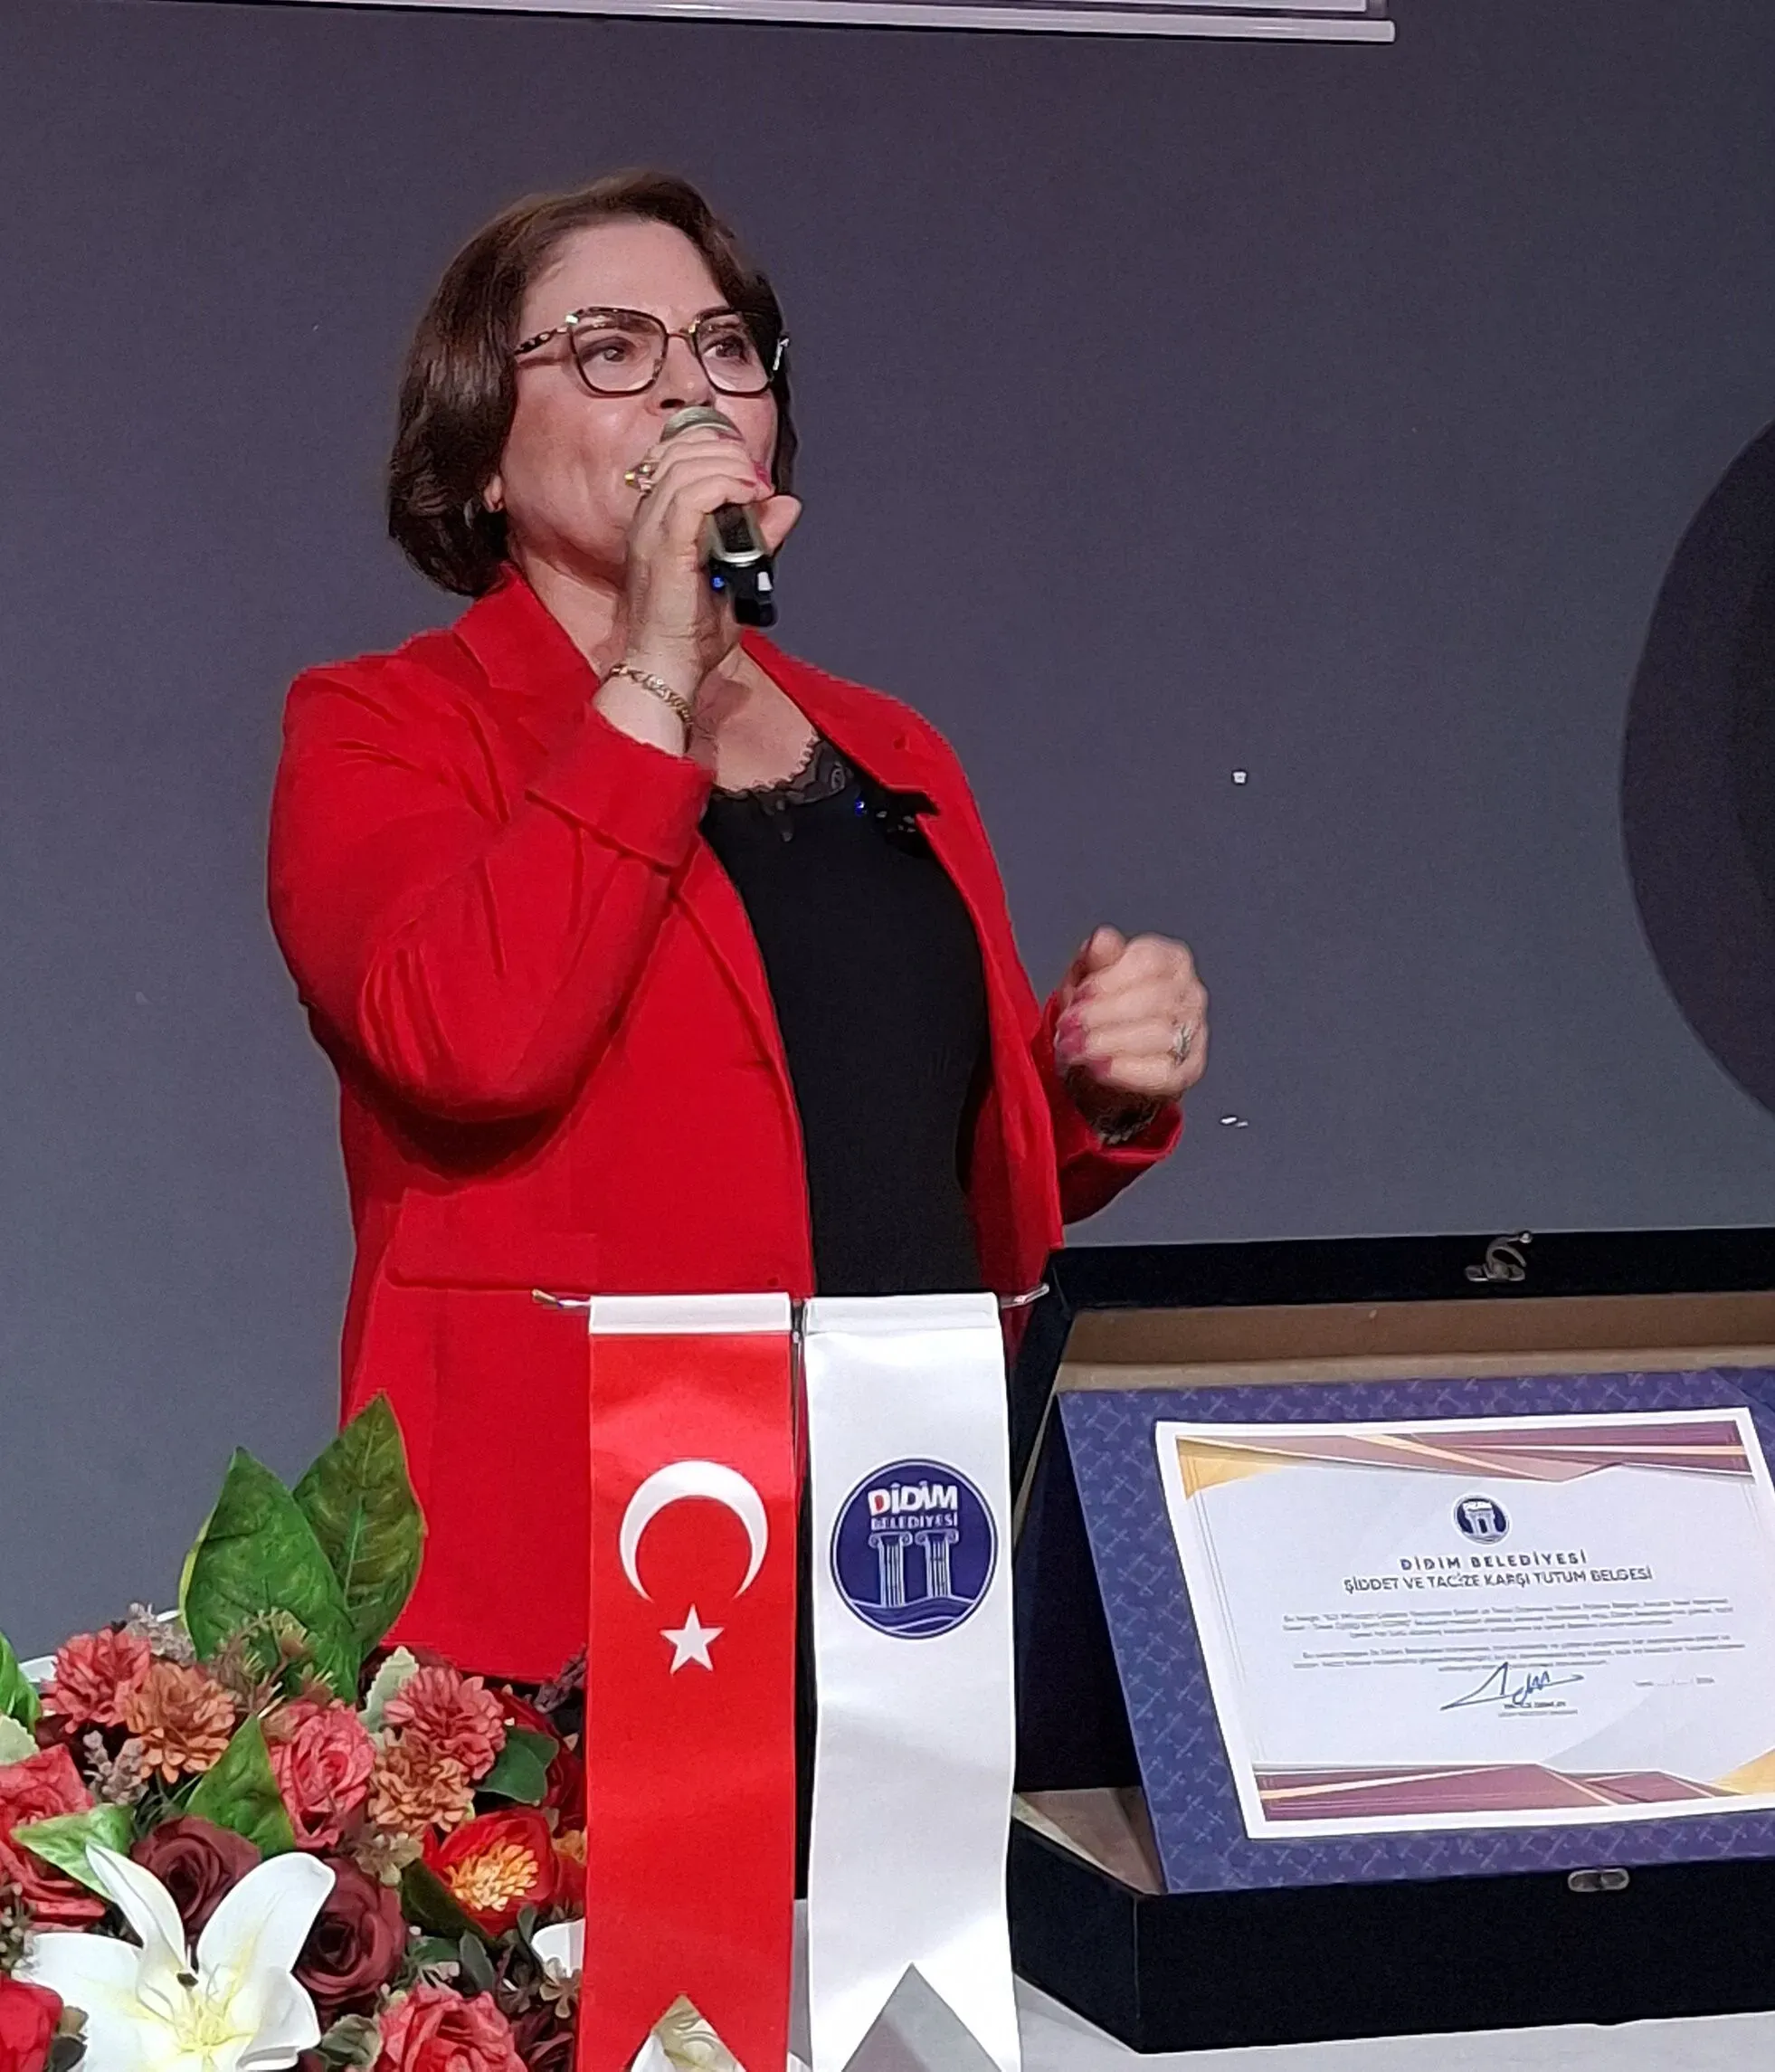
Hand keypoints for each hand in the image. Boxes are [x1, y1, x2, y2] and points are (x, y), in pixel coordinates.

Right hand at [619, 423, 800, 701]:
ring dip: (731, 467)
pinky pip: (692, 495)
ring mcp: (652, 531)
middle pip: (681, 450)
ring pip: (687, 465)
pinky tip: (748, 497)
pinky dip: (726, 485)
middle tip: (758, 479)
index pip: (676, 454)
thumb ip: (760, 537)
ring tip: (756, 488)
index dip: (717, 449)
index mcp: (657, 520)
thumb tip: (786, 504)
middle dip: (728, 452)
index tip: (752, 476)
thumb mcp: (737, 574)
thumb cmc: (690, 634)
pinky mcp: (665, 548)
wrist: (666, 667)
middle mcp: (649, 519)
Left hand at [1051, 927, 1208, 1123]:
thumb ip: (1096, 957)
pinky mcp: (1188, 1071)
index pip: (1149, 962)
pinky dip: (1126, 1070)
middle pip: (1154, 999)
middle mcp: (1191, 994)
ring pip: (1158, 1035)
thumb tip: (1102, 939)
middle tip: (1068, 1027)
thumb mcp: (1088, 977)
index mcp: (1171, 960)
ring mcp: (1194, 1034)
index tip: (1078, 996)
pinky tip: (1098, 1068)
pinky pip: (1162, 1072)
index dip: (1109, 980)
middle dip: (1104, 1014)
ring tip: (1075, 1049)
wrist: (1102, 1063)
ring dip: (1109, 1043)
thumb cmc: (1099, 1011)